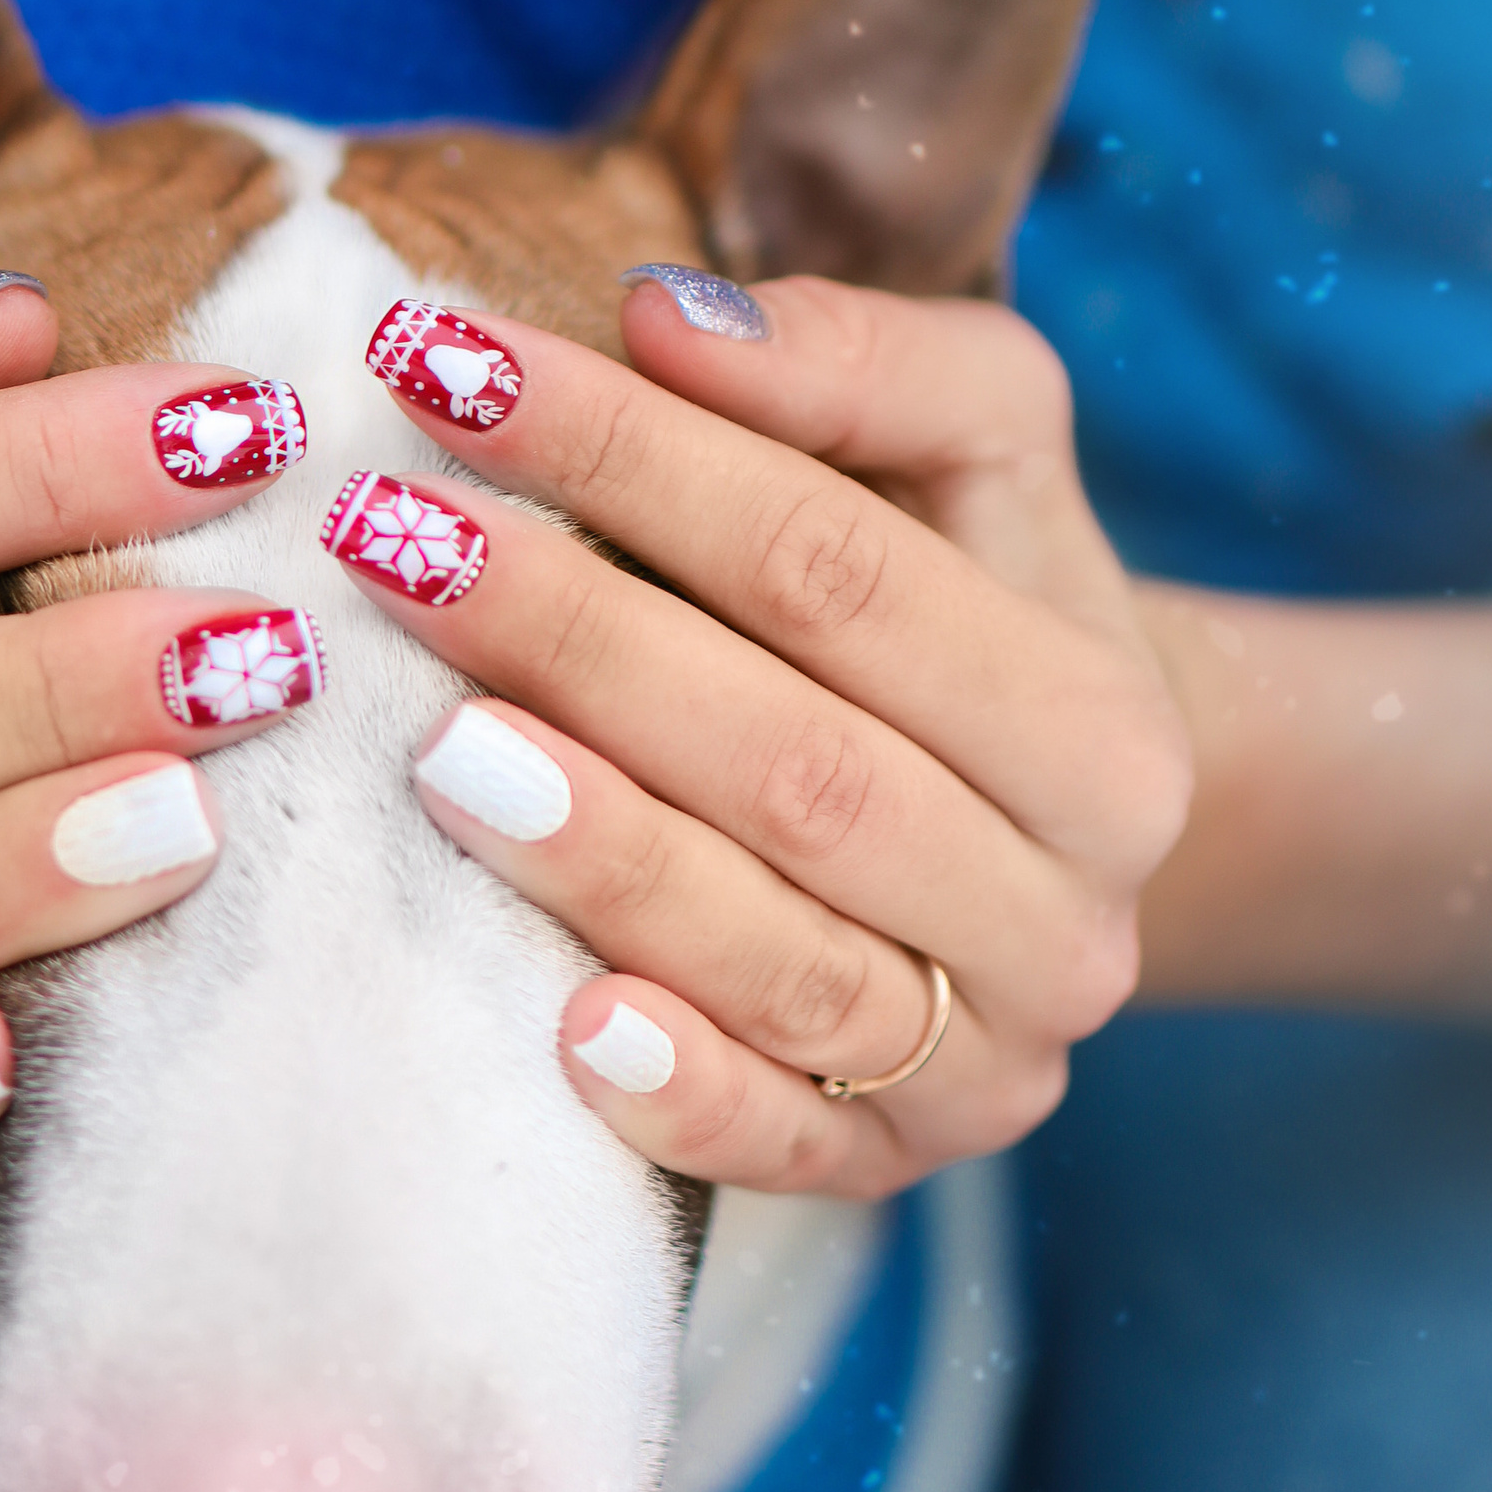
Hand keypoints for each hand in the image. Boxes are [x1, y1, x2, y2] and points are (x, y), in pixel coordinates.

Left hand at [338, 271, 1190, 1192]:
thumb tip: (666, 319)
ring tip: (433, 748)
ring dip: (600, 855)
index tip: (447, 366)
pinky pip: (780, 1150)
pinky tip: (563, 1023)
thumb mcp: (974, 454)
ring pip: (781, 961)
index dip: (637, 461)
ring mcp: (987, 1067)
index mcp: (1104, 734)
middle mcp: (1070, 918)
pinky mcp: (890, 1173)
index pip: (838, 575)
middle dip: (579, 643)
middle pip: (800, 769)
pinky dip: (677, 1095)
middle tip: (387, 541)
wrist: (1038, 841)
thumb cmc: (968, 612)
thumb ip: (855, 367)